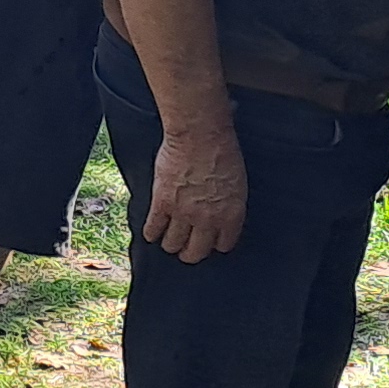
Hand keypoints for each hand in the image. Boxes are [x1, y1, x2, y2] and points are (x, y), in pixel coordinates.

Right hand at [141, 125, 249, 261]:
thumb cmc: (222, 151)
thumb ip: (229, 205)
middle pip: (195, 252)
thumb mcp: (237, 183)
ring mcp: (183, 213)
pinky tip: (152, 232)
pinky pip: (153, 229)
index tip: (209, 240)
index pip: (223, 245)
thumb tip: (220, 217)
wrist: (199, 134)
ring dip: (170, 244)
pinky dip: (151, 233)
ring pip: (172, 245)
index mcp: (231, 215)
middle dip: (190, 253)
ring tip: (168, 240)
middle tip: (186, 249)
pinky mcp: (162, 203)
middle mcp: (208, 220)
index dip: (214, 244)